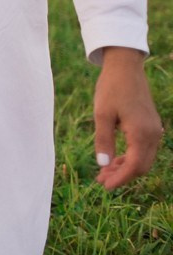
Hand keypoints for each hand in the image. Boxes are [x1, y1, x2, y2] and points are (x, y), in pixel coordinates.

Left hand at [92, 47, 162, 189]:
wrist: (125, 67)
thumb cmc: (111, 88)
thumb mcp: (102, 114)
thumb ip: (103, 140)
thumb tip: (103, 165)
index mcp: (142, 133)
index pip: (135, 166)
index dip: (120, 179)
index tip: (104, 187)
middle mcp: (153, 134)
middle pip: (141, 166)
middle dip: (122, 176)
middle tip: (100, 180)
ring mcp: (154, 130)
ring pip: (143, 158)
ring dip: (125, 167)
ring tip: (103, 172)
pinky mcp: (150, 125)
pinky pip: (143, 148)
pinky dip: (129, 156)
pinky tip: (114, 159)